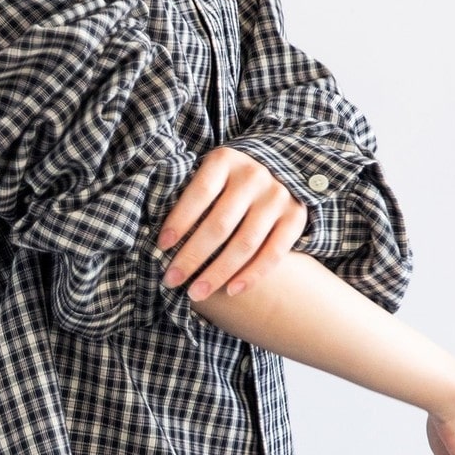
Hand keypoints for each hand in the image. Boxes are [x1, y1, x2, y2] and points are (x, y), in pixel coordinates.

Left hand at [156, 145, 308, 301]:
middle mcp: (253, 177)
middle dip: (192, 256)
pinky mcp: (296, 216)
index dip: (179, 221)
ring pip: (245, 243)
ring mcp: (277, 197)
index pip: (199, 193)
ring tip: (197, 292)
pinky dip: (252, 275)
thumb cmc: (225, 178)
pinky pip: (273, 253)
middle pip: (220, 225)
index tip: (161, 246)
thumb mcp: (207, 173)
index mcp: (225, 161)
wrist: (276, 166)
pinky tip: (231, 290)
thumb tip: (159, 234)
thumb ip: (188, 194)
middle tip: (172, 280)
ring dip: (218, 273)